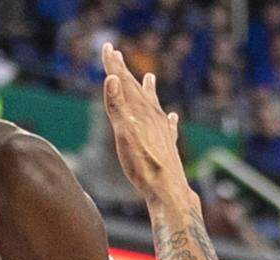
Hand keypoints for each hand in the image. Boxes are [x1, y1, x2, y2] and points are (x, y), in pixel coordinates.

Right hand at [101, 43, 190, 205]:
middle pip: (137, 89)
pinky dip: (167, 118)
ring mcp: (163, 130)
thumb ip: (117, 107)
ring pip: (154, 103)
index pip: (123, 82)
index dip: (114, 65)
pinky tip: (172, 117)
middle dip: (126, 73)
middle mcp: (153, 116)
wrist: (168, 190)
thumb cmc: (143, 165)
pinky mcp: (169, 145)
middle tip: (118, 55)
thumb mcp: (124, 135)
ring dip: (150, 90)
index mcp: (139, 111)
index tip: (107, 48)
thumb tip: (112, 78)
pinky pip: (168, 125)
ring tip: (150, 77)